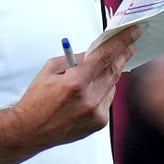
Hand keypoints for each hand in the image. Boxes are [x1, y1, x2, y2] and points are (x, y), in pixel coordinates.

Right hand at [11, 25, 139, 148]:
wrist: (30, 130)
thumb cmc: (37, 99)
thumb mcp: (50, 70)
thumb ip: (74, 59)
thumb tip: (93, 52)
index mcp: (75, 82)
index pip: (105, 56)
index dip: (122, 42)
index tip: (133, 33)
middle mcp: (89, 99)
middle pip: (114, 70)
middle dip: (122, 55)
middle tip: (129, 45)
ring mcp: (96, 113)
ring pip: (112, 85)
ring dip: (108, 75)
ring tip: (93, 74)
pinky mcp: (99, 123)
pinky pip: (108, 100)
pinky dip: (102, 92)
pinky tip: (88, 94)